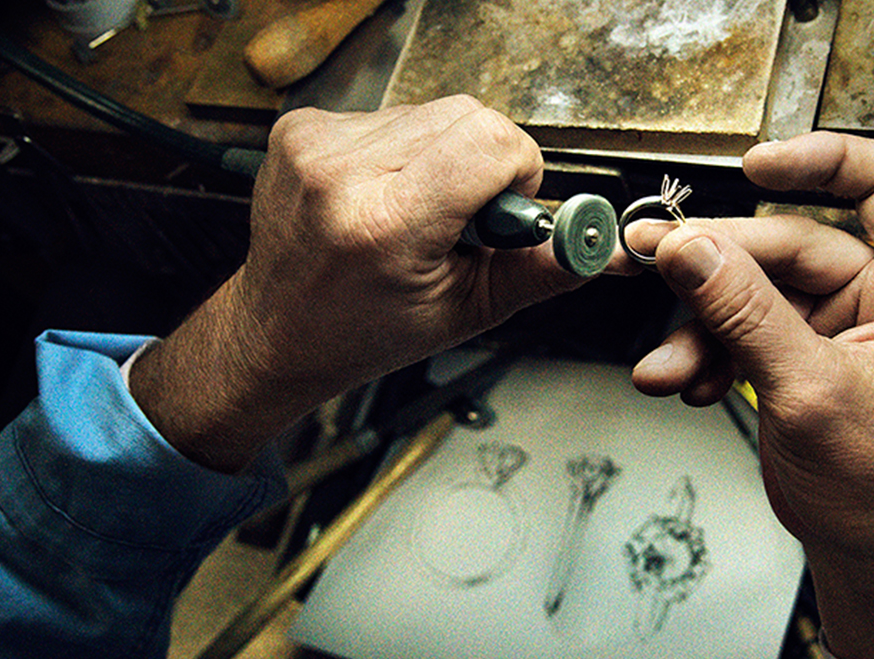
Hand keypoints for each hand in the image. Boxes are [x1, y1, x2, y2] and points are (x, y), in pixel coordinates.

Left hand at [131, 96, 604, 471]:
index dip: (517, 174)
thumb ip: (538, 272)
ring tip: (414, 212)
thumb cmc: (363, 331)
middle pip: (469, 116)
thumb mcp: (464, 312)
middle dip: (483, 164)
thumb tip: (597, 244)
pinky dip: (402, 151)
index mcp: (386, 222)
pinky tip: (382, 196)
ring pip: (432, 111)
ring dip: (441, 156)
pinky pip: (391, 114)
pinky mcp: (301, 127)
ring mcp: (316, 144)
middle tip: (457, 220)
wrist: (277, 332)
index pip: (493, 142)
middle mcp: (343, 172)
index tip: (500, 214)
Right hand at [630, 132, 873, 658]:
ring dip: (699, 324)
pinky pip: (735, 327)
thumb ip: (744, 313)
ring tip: (669, 361)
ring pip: (748, 288)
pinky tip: (686, 380)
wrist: (865, 550)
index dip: (820, 161)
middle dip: (717, 266)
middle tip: (659, 263)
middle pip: (786, 241)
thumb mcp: (810, 390)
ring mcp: (830, 323)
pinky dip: (703, 351)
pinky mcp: (792, 352)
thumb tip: (691, 249)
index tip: (757, 165)